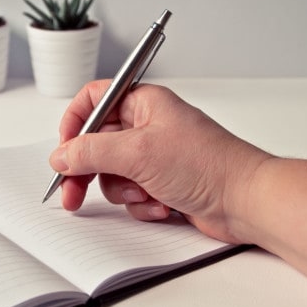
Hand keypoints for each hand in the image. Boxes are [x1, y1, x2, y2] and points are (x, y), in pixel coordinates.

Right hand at [49, 80, 270, 243]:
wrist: (246, 202)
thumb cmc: (208, 165)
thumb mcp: (138, 153)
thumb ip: (91, 152)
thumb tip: (61, 155)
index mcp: (143, 103)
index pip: (94, 100)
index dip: (74, 123)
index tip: (64, 149)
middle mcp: (147, 126)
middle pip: (96, 143)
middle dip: (86, 171)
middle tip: (72, 193)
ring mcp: (154, 156)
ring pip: (111, 174)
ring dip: (124, 191)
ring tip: (145, 194)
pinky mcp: (161, 183)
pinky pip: (131, 194)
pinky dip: (142, 204)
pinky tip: (162, 205)